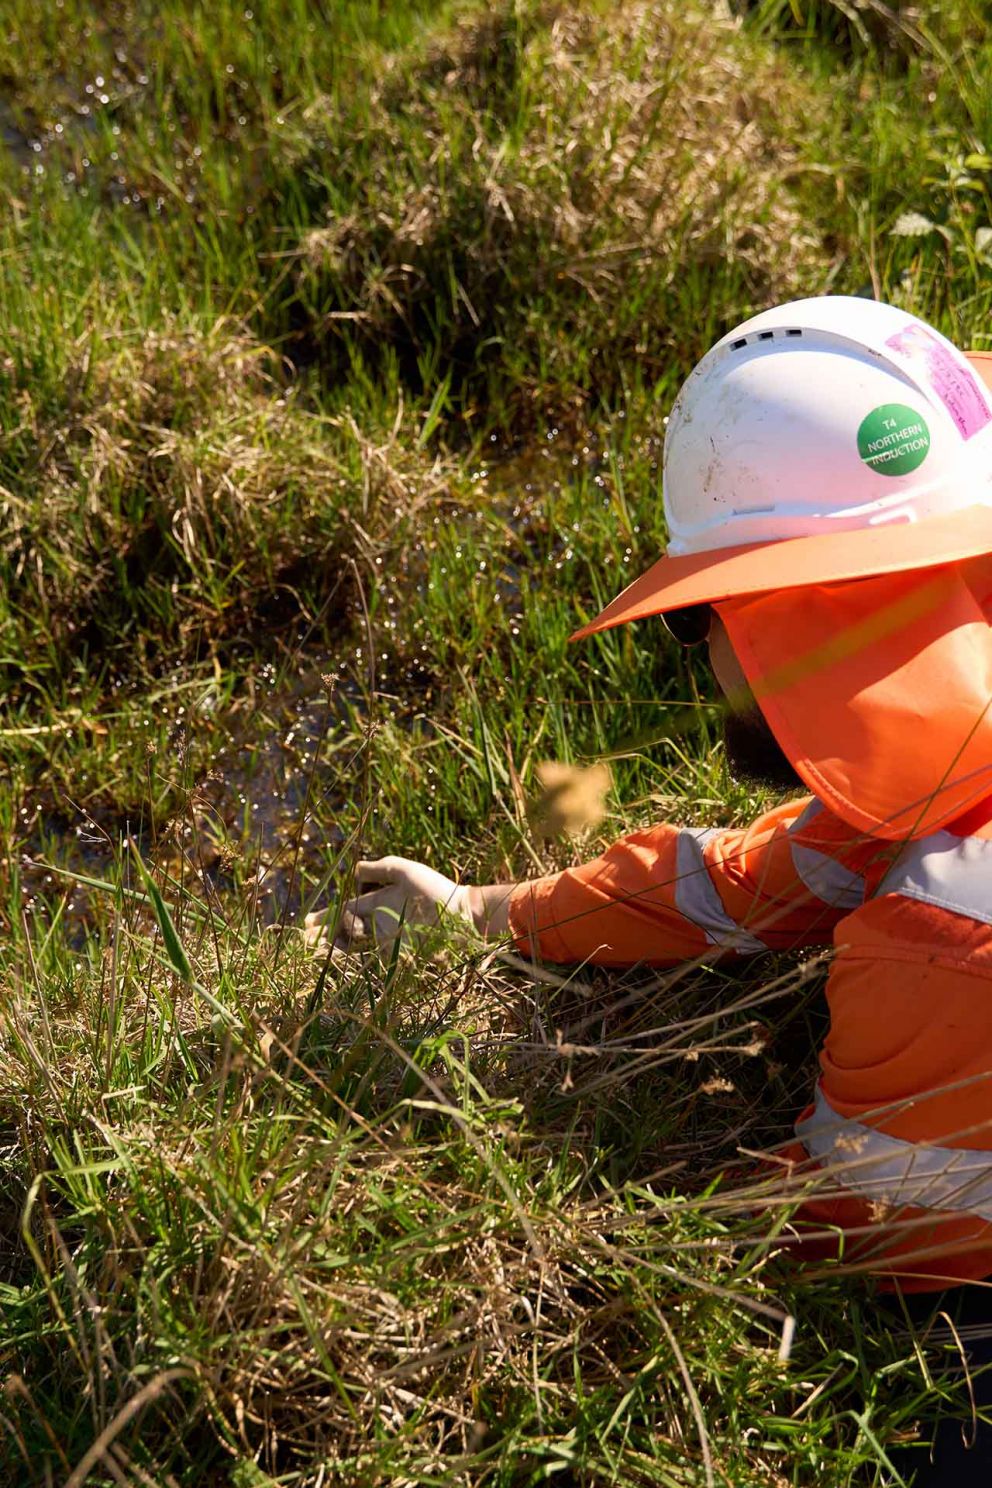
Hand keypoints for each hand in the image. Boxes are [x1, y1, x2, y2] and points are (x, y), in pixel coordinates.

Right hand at [304, 857, 473, 953]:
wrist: (460, 913)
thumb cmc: (435, 888)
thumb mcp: (404, 871)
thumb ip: (379, 869)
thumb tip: (354, 869)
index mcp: (377, 902)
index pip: (344, 910)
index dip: (325, 917)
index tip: (305, 923)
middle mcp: (377, 922)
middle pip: (343, 931)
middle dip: (323, 936)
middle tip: (305, 942)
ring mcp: (385, 939)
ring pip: (353, 946)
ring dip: (334, 948)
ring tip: (318, 950)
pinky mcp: (395, 954)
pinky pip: (370, 958)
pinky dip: (353, 960)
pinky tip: (337, 960)